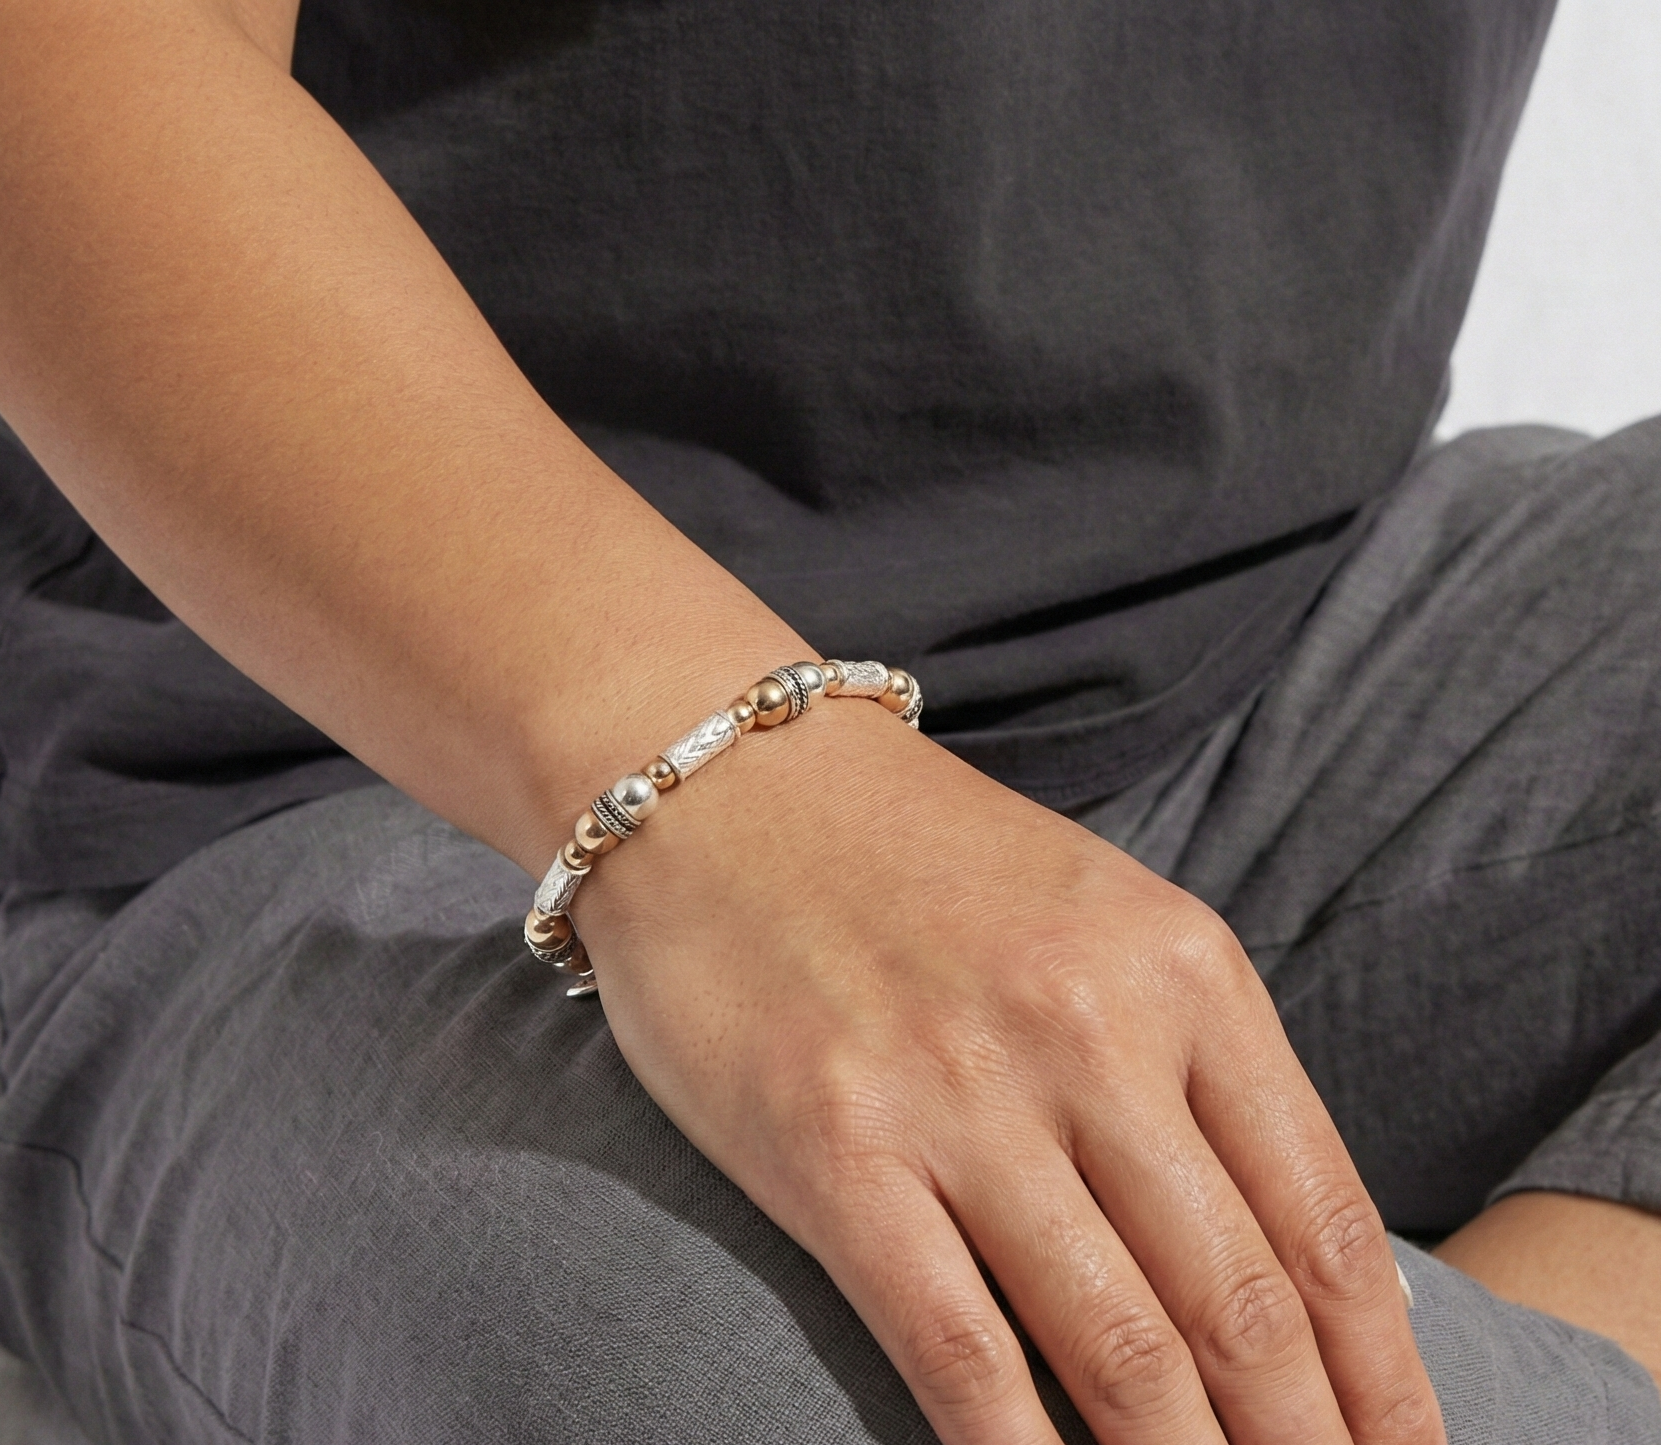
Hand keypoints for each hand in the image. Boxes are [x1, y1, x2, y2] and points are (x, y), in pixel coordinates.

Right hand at [576, 701, 1444, 1444]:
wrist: (728, 781)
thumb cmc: (924, 861)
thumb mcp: (1104, 921)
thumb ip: (1209, 1069)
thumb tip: (1320, 1265)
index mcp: (1182, 969)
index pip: (1326, 1217)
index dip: (1383, 1377)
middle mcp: (1090, 1029)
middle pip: (1244, 1301)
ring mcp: (960, 1092)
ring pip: (1121, 1345)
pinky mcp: (834, 1146)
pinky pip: (957, 1346)